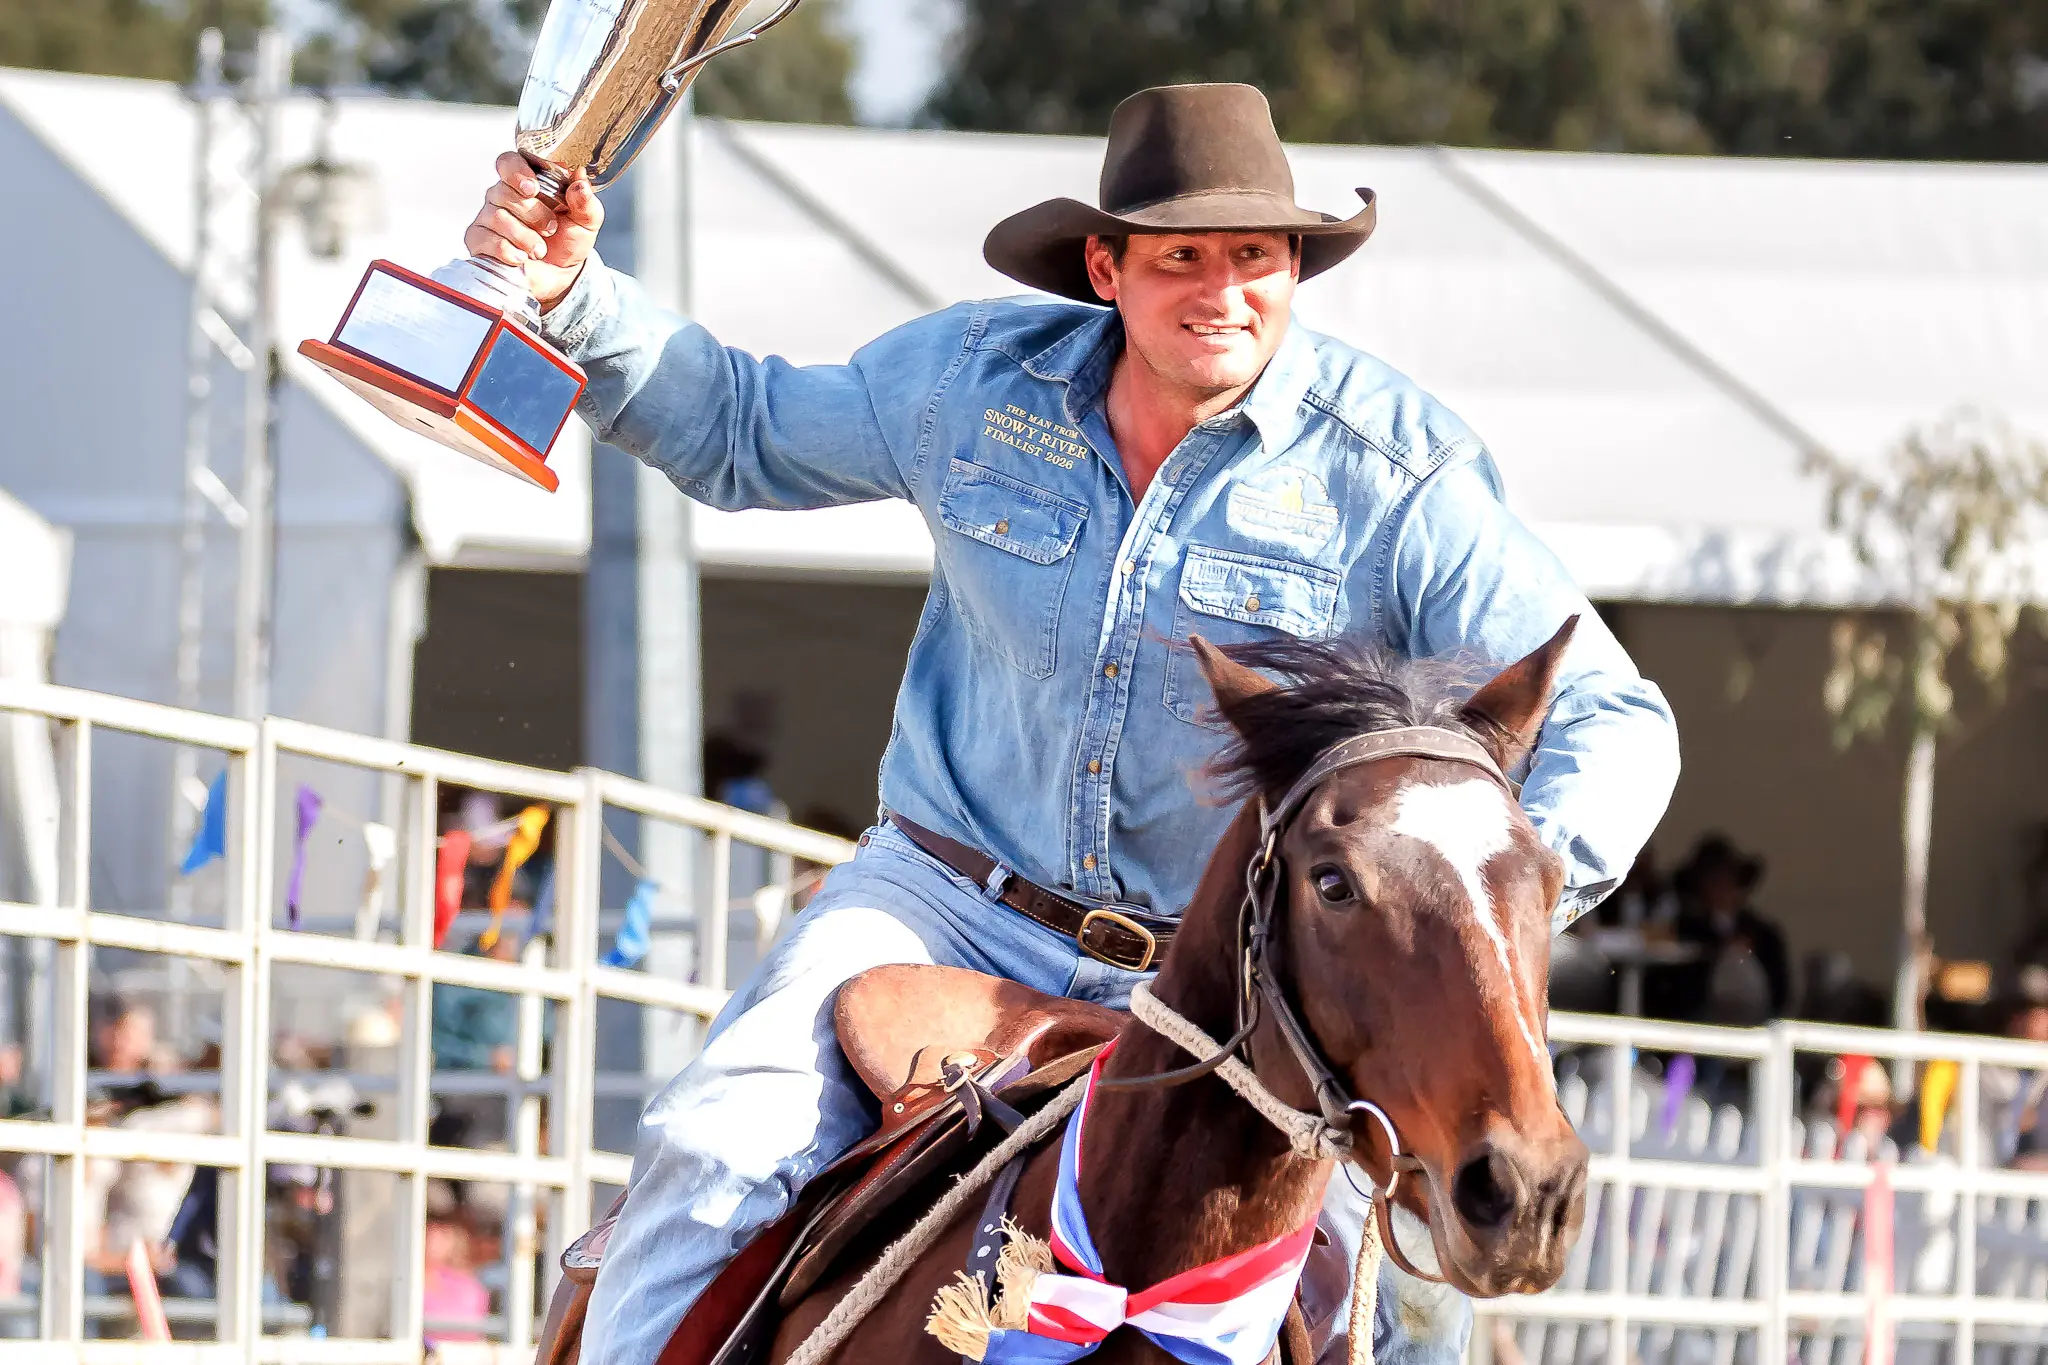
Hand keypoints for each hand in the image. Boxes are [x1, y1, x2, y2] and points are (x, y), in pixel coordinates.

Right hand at [462, 151, 604, 311]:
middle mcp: (502, 196)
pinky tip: (521, 258)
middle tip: (551, 229)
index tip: (533, 188)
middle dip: (533, 213)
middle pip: (505, 191)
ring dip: (525, 237)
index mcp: (527, 182)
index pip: (508, 162)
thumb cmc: (568, 241)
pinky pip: (486, 239)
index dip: (517, 171)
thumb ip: (585, 200)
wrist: (559, 275)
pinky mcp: (479, 240)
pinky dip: (508, 251)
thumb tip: (580, 178)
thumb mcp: (586, 221)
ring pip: (498, 217)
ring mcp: (488, 218)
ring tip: (540, 250)